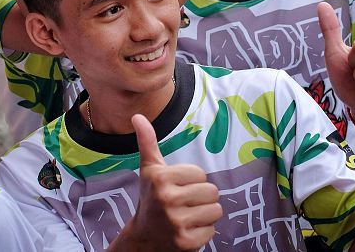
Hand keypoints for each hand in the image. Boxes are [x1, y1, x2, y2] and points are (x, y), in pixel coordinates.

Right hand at [124, 114, 220, 250]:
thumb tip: (137, 116)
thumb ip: (148, 142)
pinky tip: (188, 230)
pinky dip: (203, 232)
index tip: (178, 188)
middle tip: (185, 204)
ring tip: (188, 216)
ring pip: (216, 210)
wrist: (143, 237)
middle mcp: (167, 199)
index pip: (201, 173)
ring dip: (205, 214)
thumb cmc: (151, 198)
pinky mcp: (186, 242)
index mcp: (161, 178)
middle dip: (202, 198)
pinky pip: (212, 230)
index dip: (193, 181)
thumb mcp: (149, 170)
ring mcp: (176, 223)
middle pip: (212, 191)